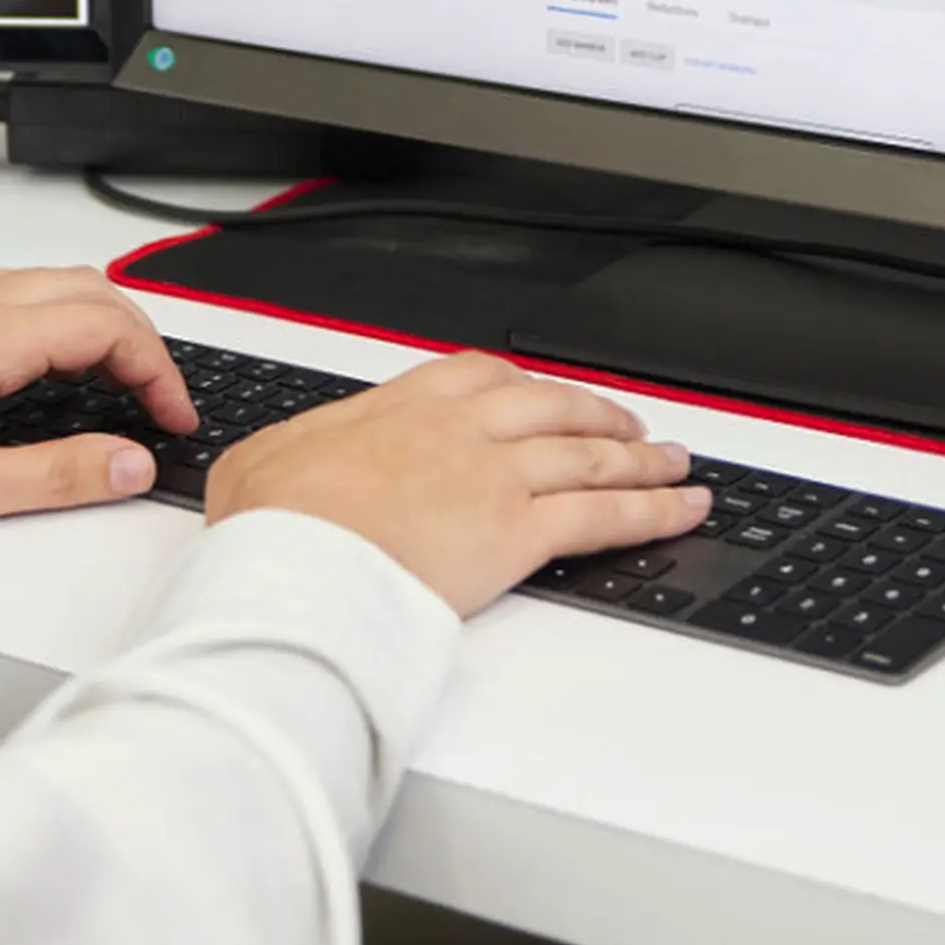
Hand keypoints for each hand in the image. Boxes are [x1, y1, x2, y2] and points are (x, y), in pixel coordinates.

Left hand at [0, 268, 196, 529]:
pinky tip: (54, 370)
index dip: (157, 371)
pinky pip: (17, 294)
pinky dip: (60, 321)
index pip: (107, 327)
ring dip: (102, 325)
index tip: (172, 416)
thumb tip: (129, 465)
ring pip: (54, 283)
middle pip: (92, 289)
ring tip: (119, 385)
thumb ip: (59, 476)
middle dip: (142, 341)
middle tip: (159, 400)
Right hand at [204, 353, 708, 615]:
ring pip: (588, 455)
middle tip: (630, 425)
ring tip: (677, 462)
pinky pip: (603, 515)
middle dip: (600, 414)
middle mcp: (458, 431)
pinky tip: (684, 509)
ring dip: (642, 458)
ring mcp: (494, 477)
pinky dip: (654, 510)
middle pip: (552, 408)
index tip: (543, 395)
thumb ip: (293, 453)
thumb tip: (284, 463)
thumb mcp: (260, 466)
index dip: (525, 387)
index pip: (480, 377)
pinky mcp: (519, 532)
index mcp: (398, 407)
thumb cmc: (272, 529)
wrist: (292, 567)